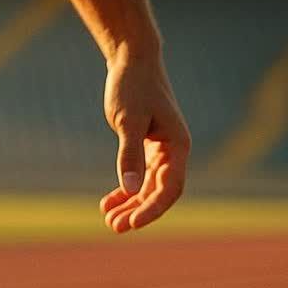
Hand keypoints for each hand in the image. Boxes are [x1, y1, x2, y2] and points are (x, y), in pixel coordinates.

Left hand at [98, 53, 189, 232]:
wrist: (132, 60)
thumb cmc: (132, 87)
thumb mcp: (128, 121)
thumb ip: (130, 155)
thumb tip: (132, 189)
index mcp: (178, 145)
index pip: (170, 187)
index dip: (152, 208)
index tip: (131, 223)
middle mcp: (175, 150)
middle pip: (160, 191)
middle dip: (139, 211)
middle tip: (115, 227)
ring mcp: (162, 149)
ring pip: (149, 186)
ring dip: (131, 203)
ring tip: (109, 220)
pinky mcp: (147, 145)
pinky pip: (140, 175)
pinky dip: (126, 189)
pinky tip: (109, 202)